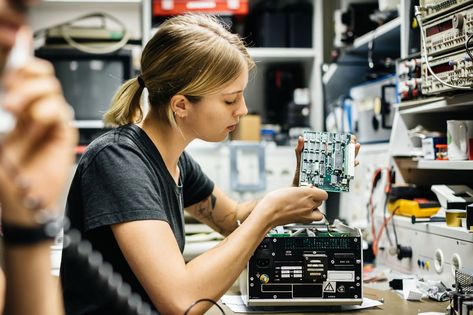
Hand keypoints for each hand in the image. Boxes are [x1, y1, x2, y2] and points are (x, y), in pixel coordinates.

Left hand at [0, 58, 76, 225]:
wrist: (21, 199)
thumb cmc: (5, 173)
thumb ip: (1, 112)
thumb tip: (7, 86)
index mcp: (15, 105)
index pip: (22, 72)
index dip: (23, 54)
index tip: (18, 41)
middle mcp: (34, 108)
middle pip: (41, 74)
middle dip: (24, 76)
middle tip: (9, 96)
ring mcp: (50, 119)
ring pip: (52, 87)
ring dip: (32, 93)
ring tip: (17, 111)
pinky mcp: (63, 131)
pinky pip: (61, 109)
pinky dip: (47, 109)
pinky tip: (35, 121)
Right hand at [258, 185, 327, 226]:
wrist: (268, 213)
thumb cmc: (275, 201)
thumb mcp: (288, 188)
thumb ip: (301, 189)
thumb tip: (307, 189)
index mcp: (307, 194)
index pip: (323, 194)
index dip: (318, 191)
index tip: (313, 189)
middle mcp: (308, 205)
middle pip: (321, 202)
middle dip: (315, 198)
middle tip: (306, 196)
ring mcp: (306, 214)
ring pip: (319, 212)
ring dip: (315, 209)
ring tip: (307, 205)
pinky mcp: (301, 221)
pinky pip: (312, 219)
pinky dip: (310, 216)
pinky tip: (303, 212)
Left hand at [292, 134, 361, 186]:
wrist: (300, 186)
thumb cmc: (301, 172)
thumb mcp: (300, 159)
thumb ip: (299, 148)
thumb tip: (301, 138)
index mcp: (325, 156)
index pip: (337, 147)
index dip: (344, 141)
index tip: (349, 137)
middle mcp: (332, 162)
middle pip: (345, 153)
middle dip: (351, 146)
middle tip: (353, 141)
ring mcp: (334, 170)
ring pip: (347, 161)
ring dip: (353, 154)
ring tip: (356, 148)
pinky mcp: (334, 179)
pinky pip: (345, 173)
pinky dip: (351, 167)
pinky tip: (354, 162)